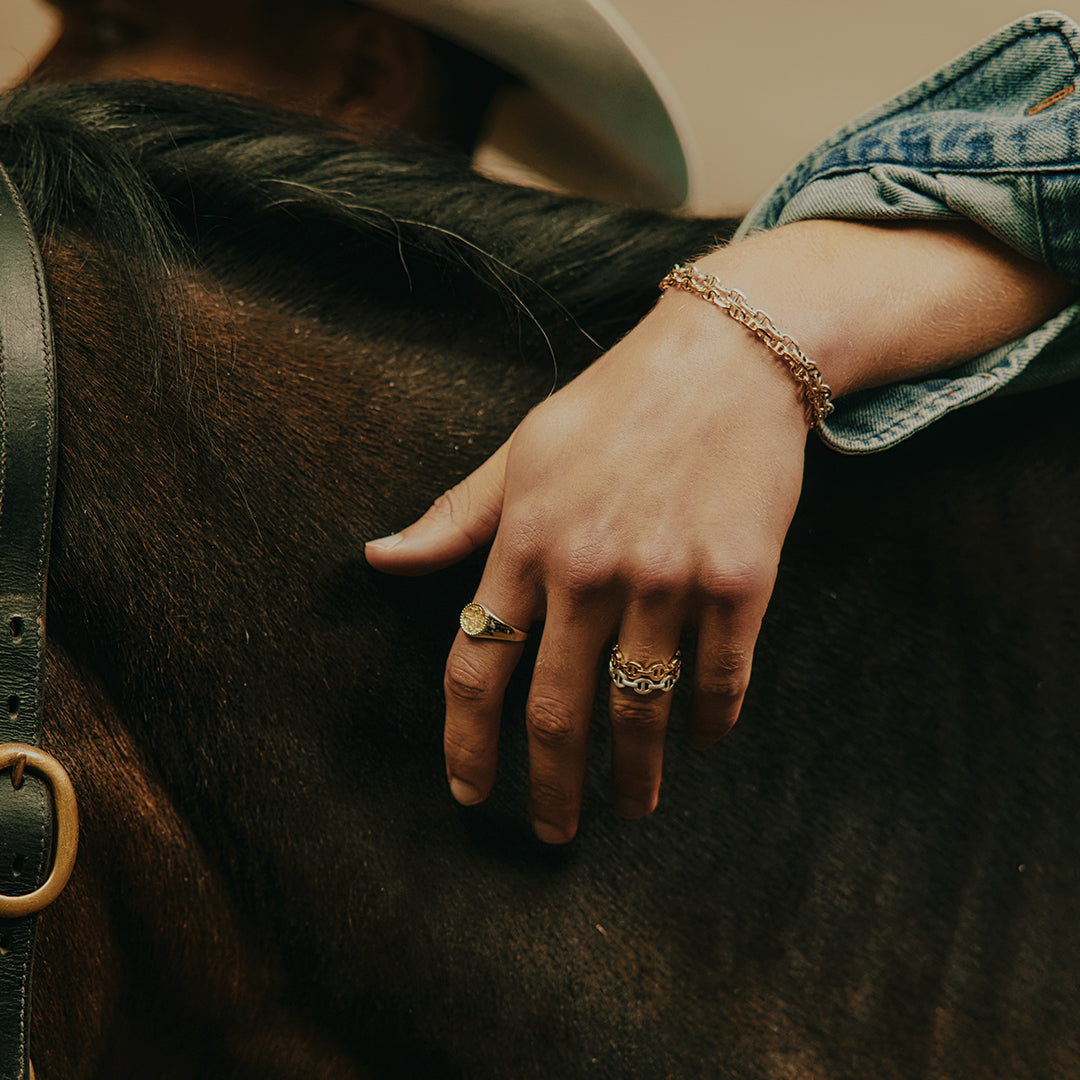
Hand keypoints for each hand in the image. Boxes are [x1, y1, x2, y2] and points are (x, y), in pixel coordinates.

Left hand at [367, 219, 1073, 842]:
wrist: (728, 357)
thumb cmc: (613, 405)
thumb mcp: (521, 451)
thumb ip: (455, 518)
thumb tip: (377, 560)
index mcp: (526, 540)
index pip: (476, 665)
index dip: (466, 743)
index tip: (467, 793)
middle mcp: (589, 568)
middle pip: (554, 709)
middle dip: (548, 787)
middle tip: (550, 834)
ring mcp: (667, 578)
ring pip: (640, 708)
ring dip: (632, 775)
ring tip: (629, 809)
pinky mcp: (739, 580)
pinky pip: (720, 677)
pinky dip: (709, 721)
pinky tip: (700, 739)